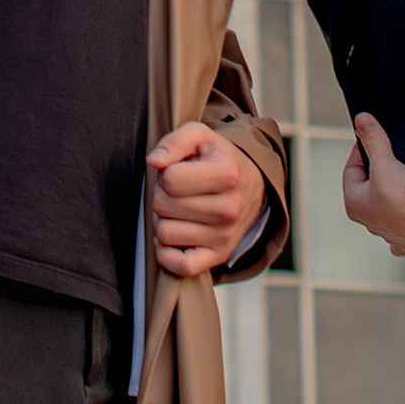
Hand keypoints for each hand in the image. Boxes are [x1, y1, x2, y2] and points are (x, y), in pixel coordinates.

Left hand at [150, 122, 267, 278]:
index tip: (176, 171)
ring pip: (165, 234)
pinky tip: (173, 235)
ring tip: (178, 209)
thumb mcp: (200, 137)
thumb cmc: (219, 159)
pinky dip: (167, 254)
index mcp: (227, 174)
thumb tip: (154, 161)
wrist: (251, 187)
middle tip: (176, 191)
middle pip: (163, 206)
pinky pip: (181, 266)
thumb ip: (174, 141)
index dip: (165, 174)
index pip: (170, 180)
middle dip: (161, 195)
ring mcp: (225, 236)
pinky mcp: (219, 256)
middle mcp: (230, 208)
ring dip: (163, 220)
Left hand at [343, 111, 404, 258]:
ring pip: (387, 205)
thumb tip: (362, 121)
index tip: (371, 137)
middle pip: (370, 186)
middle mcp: (369, 221)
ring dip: (393, 191)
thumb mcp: (385, 163)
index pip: (352, 169)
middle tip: (390, 155)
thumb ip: (373, 141)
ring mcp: (390, 232)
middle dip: (379, 169)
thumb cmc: (403, 201)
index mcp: (354, 204)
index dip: (361, 150)